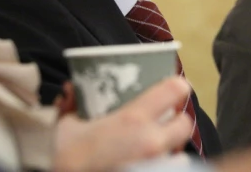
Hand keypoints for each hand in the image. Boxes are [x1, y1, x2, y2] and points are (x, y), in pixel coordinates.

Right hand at [52, 76, 192, 171]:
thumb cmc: (68, 160)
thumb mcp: (65, 128)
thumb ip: (72, 105)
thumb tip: (70, 89)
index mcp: (133, 119)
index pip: (175, 89)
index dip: (177, 86)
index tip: (173, 87)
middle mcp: (150, 141)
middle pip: (185, 124)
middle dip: (176, 122)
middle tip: (162, 121)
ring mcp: (154, 164)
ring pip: (180, 153)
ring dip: (170, 148)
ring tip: (153, 148)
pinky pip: (170, 170)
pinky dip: (162, 166)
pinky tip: (146, 165)